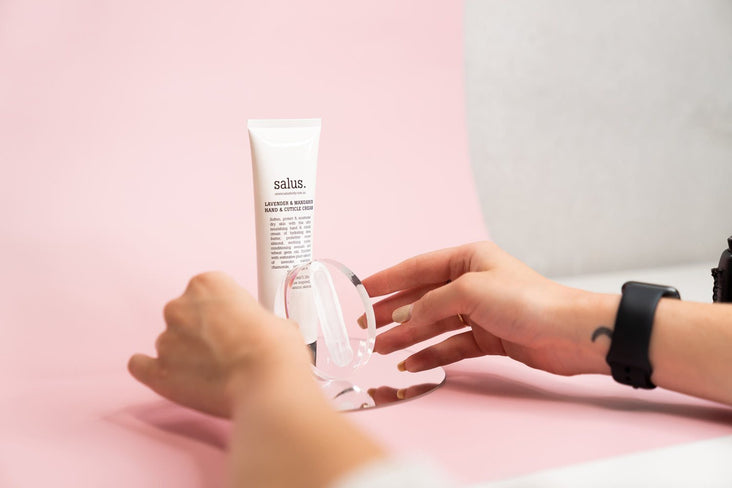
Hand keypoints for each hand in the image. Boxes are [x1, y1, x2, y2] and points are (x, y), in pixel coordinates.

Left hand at [128, 272, 312, 417]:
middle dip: (200, 330)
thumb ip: (255, 320)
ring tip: (213, 374)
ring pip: (170, 342)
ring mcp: (165, 339)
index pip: (208, 291)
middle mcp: (179, 306)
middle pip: (184, 314)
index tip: (234, 324)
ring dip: (186, 355)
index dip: (223, 310)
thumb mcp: (275, 318)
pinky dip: (150, 369)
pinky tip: (168, 374)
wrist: (267, 382)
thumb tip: (261, 334)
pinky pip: (141, 366)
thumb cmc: (275, 348)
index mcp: (207, 283)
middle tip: (226, 351)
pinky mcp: (158, 372)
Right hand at [363, 242, 613, 376]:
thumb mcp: (469, 292)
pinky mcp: (488, 337)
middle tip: (365, 327)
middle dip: (393, 313)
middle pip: (422, 297)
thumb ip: (430, 303)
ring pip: (433, 323)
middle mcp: (471, 283)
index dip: (387, 280)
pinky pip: (450, 344)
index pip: (417, 268)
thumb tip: (402, 318)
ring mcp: (479, 311)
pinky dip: (431, 353)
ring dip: (407, 336)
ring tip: (381, 350)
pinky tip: (412, 363)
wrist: (569, 334)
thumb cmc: (526, 301)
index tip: (361, 291)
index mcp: (467, 260)